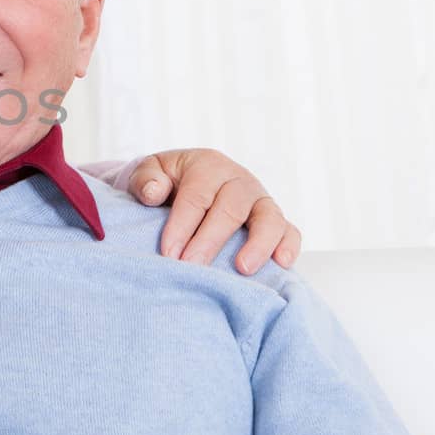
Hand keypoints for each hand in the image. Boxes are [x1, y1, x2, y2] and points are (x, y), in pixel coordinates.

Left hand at [129, 149, 301, 274]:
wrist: (183, 184)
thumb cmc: (164, 182)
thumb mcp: (148, 171)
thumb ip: (145, 179)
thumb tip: (153, 192)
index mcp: (208, 165)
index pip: (197, 195)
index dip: (183, 225)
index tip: (168, 254)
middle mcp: (239, 180)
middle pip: (230, 209)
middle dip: (210, 240)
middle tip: (192, 267)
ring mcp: (260, 200)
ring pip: (268, 218)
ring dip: (258, 244)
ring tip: (242, 268)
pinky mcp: (274, 220)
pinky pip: (289, 230)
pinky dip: (289, 245)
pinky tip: (282, 264)